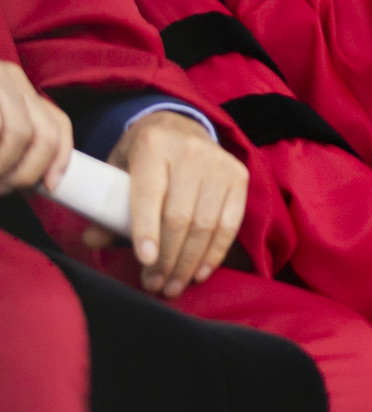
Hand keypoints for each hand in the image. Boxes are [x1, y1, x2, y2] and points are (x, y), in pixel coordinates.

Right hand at [0, 61, 72, 193]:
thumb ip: (11, 139)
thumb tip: (42, 180)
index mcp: (18, 87)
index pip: (57, 123)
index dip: (61, 158)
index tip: (52, 186)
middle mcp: (10, 79)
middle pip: (45, 131)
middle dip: (32, 170)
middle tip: (7, 189)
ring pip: (22, 133)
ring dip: (8, 168)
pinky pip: (4, 130)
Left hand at [101, 109, 247, 296]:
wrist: (182, 125)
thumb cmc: (145, 155)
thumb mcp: (120, 168)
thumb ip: (109, 203)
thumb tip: (92, 239)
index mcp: (153, 146)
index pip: (150, 194)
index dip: (147, 230)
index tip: (144, 261)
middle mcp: (190, 152)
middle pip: (180, 216)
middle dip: (167, 258)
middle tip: (155, 285)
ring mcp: (219, 164)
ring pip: (206, 224)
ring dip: (189, 262)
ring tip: (173, 285)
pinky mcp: (239, 176)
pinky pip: (230, 223)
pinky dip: (214, 253)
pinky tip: (200, 272)